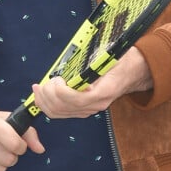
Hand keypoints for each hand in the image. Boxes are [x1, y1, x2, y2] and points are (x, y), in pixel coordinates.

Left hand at [31, 46, 152, 119]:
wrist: (132, 72)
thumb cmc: (120, 60)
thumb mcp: (109, 56)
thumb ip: (93, 62)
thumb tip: (74, 57)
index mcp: (103, 91)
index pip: (76, 99)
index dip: (60, 91)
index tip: (56, 78)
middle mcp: (96, 105)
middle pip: (63, 108)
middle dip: (47, 96)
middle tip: (42, 83)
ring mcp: (90, 109)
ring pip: (59, 113)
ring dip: (44, 102)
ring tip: (38, 88)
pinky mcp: (84, 110)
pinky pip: (62, 113)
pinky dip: (48, 106)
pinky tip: (42, 95)